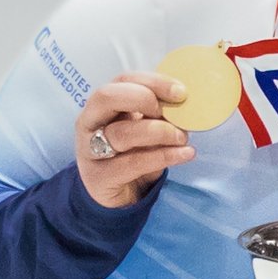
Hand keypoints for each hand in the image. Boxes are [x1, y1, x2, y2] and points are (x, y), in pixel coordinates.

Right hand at [76, 72, 194, 207]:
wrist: (117, 198)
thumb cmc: (132, 155)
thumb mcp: (145, 130)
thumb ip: (158, 115)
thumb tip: (187, 104)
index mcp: (103, 104)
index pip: (123, 80)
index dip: (152, 81)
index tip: (181, 92)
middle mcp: (90, 122)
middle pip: (108, 97)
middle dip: (144, 99)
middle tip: (173, 114)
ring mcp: (90, 149)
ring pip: (122, 133)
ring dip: (159, 132)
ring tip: (183, 138)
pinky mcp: (100, 176)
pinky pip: (133, 163)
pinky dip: (163, 156)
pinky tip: (185, 154)